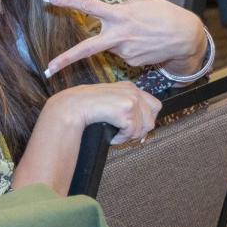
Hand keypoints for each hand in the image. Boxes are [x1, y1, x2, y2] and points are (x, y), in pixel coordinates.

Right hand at [42, 81, 160, 144]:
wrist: (73, 106)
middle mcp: (133, 91)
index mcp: (130, 87)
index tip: (134, 130)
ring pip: (142, 129)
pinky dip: (120, 138)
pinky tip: (110, 134)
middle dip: (138, 132)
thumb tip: (141, 130)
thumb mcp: (110, 101)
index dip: (146, 121)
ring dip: (128, 136)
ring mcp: (131, 99)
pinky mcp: (127, 110)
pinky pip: (131, 133)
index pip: (154, 106)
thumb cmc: (87, 106)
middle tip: (123, 134)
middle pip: (151, 120)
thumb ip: (125, 108)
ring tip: (114, 133)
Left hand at [43, 0, 205, 76]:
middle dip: (65, 59)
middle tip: (47, 69)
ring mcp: (125, 52)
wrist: (186, 37)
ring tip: (140, 32)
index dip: (67, 1)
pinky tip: (145, 43)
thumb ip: (121, 6)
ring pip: (111, 44)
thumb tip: (111, 13)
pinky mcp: (132, 63)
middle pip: (86, 49)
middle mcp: (119, 35)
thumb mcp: (142, 1)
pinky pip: (123, 52)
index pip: (88, 6)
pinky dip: (130, 46)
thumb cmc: (165, 14)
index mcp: (120, 15)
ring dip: (118, 38)